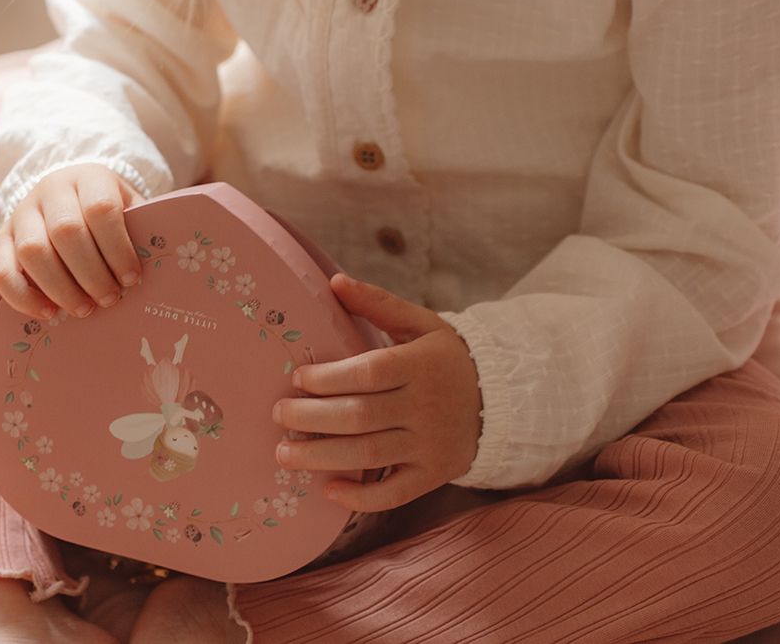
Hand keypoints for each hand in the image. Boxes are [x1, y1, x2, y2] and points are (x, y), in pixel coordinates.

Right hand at [0, 164, 143, 319]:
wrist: (68, 197)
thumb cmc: (106, 212)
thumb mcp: (128, 208)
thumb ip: (140, 230)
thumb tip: (159, 266)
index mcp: (89, 177)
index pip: (100, 208)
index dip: (117, 247)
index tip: (132, 278)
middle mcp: (51, 189)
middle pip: (66, 231)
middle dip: (91, 273)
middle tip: (109, 299)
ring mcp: (22, 212)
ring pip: (33, 252)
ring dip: (61, 288)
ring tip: (84, 309)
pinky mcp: (1, 237)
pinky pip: (1, 271)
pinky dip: (23, 297)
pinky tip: (49, 312)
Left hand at [272, 273, 482, 511]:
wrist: (501, 399)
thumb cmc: (447, 357)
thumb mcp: (420, 323)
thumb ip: (377, 303)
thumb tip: (335, 281)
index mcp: (420, 365)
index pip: (368, 373)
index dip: (328, 378)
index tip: (297, 378)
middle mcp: (425, 407)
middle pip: (360, 417)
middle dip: (312, 418)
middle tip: (278, 414)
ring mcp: (429, 445)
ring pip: (369, 456)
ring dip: (321, 457)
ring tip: (285, 453)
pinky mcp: (433, 475)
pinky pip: (394, 493)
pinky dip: (360, 498)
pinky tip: (327, 491)